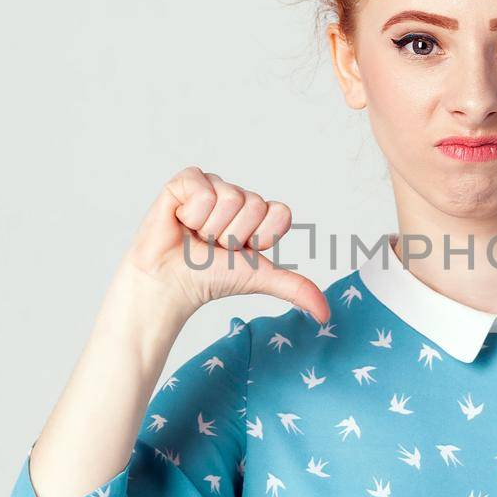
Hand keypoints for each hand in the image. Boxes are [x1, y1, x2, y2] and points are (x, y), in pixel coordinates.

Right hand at [115, 166, 331, 324]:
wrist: (170, 283)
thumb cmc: (210, 279)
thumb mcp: (259, 279)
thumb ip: (294, 288)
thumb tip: (325, 315)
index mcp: (258, 214)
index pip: (280, 213)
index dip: (260, 237)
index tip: (240, 252)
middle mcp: (236, 197)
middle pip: (254, 204)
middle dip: (232, 235)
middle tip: (212, 246)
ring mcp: (212, 186)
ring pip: (230, 197)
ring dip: (210, 228)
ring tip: (195, 236)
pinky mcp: (185, 182)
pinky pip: (203, 189)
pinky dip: (191, 214)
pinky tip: (180, 222)